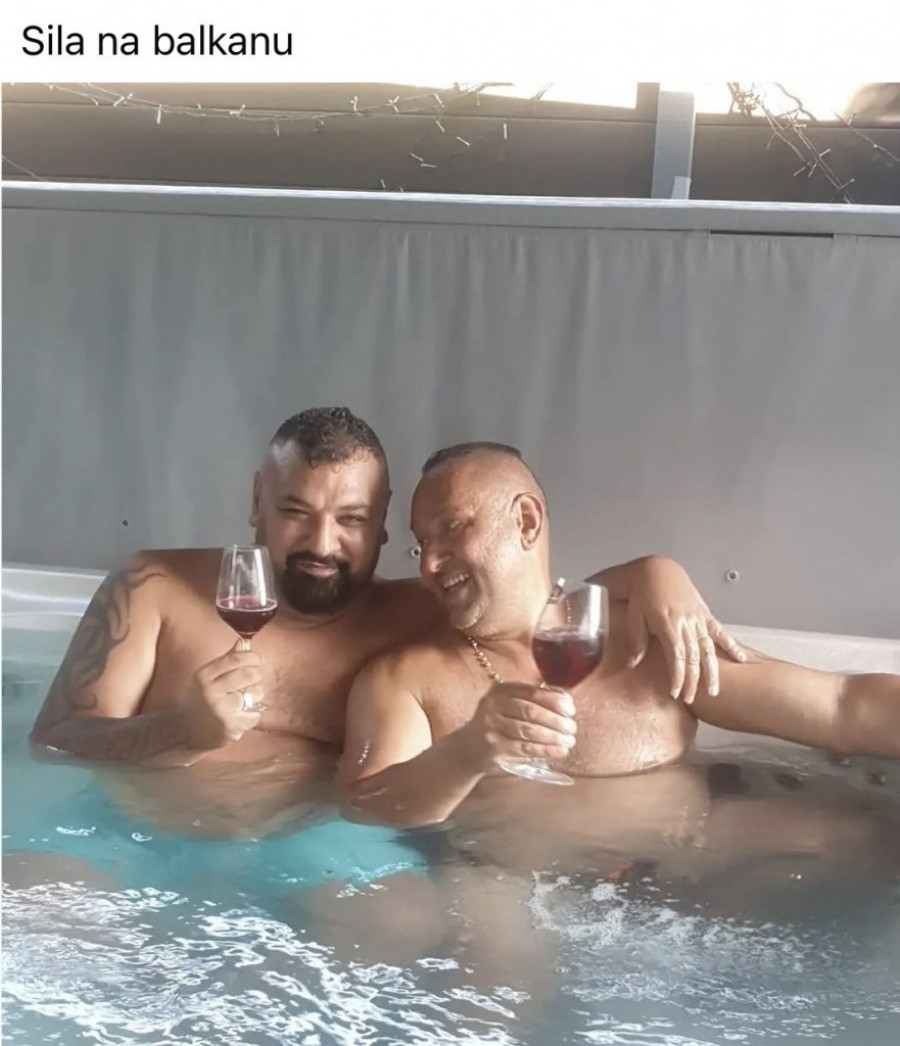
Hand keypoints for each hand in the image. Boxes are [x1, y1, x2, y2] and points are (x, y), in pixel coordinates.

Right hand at [181, 642, 264, 749]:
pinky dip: (251, 716)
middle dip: (256, 676)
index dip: (253, 657)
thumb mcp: (206, 678)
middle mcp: (209, 691)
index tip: (259, 661)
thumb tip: (243, 642)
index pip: (236, 659)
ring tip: (244, 701)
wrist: (183, 733)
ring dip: (255, 696)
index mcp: (203, 675)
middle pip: (249, 674)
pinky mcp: (229, 726)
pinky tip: (239, 718)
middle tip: (253, 681)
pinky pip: (254, 715)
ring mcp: (219, 710)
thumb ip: (226, 660)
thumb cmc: (199, 701)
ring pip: (255, 694)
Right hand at [464, 682, 576, 770]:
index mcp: (500, 690)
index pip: (531, 692)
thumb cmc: (497, 724)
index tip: (570, 709)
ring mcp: (491, 726)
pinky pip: (525, 748)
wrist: (467, 748)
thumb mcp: (508, 705)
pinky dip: (545, 750)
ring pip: (528, 731)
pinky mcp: (493, 747)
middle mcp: (493, 705)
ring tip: (569, 741)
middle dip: (556, 720)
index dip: (554, 700)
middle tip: (572, 728)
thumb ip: (532, 701)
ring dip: (553, 737)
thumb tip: (566, 701)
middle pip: (530, 711)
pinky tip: (559, 751)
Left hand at [624, 557, 746, 702]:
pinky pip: (719, 631)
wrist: (658, 569)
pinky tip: (741, 658)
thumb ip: (636, 640)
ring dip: (712, 671)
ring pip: (708, 648)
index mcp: (668, 624)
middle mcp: (687, 622)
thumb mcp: (634, 615)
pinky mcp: (704, 613)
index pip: (676, 656)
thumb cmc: (643, 593)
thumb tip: (632, 664)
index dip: (677, 677)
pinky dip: (731, 645)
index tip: (675, 693)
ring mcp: (698, 618)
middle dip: (693, 680)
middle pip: (694, 657)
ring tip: (714, 691)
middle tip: (690, 699)